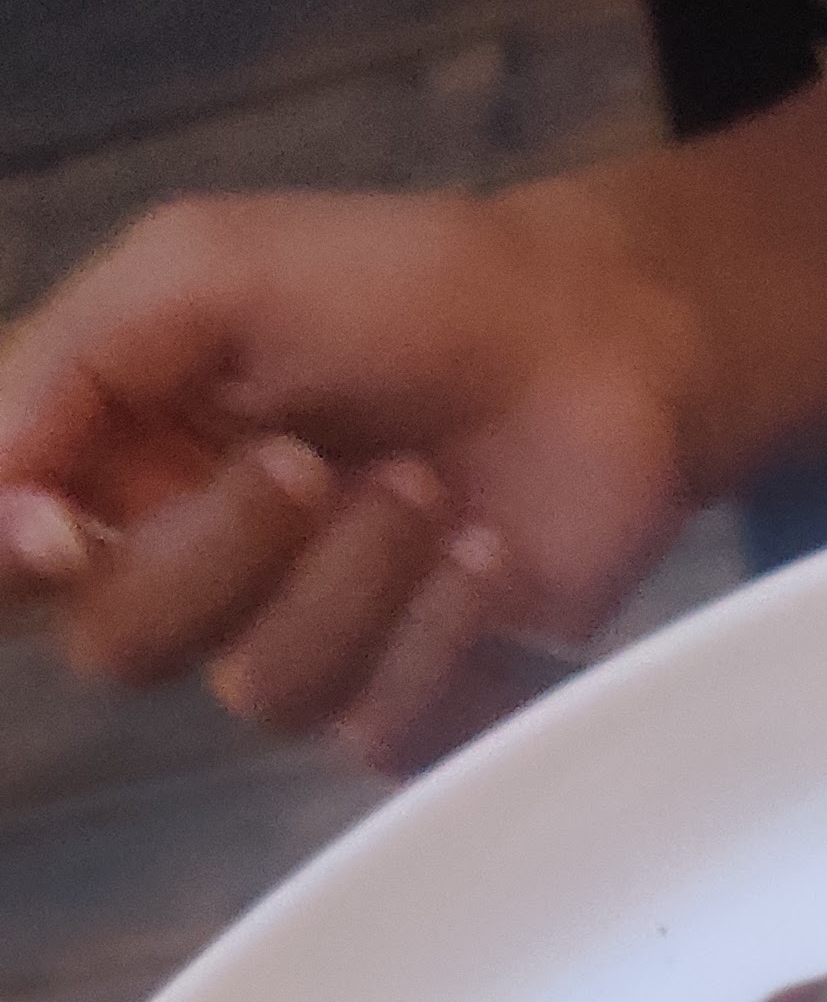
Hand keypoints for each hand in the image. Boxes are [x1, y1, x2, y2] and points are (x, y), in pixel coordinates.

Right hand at [0, 182, 702, 765]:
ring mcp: (303, 641)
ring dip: (354, 578)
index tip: (57, 529)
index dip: (11, 562)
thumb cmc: (403, 291)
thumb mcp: (206, 269)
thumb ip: (77, 358)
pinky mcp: (411, 698)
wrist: (594, 347)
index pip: (12, 558)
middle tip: (311, 462)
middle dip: (217, 552)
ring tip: (431, 485)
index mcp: (118, 459)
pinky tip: (485, 555)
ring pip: (258, 691)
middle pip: (120, 644)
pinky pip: (377, 732)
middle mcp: (193, 565)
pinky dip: (436, 634)